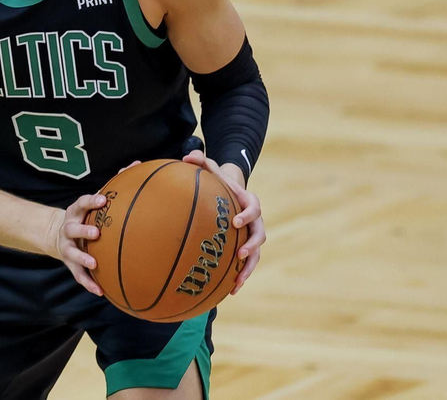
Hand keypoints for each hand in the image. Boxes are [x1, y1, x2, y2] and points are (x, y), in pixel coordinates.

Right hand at [45, 193, 106, 295]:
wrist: (57, 235)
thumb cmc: (83, 217)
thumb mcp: (89, 205)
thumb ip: (106, 193)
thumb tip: (130, 169)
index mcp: (75, 212)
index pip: (81, 203)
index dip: (91, 201)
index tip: (103, 200)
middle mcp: (68, 229)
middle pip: (72, 229)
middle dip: (83, 231)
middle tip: (96, 233)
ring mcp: (67, 247)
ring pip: (72, 253)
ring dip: (82, 258)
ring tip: (94, 263)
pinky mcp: (69, 263)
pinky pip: (78, 274)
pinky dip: (88, 283)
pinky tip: (100, 291)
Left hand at [182, 150, 264, 294]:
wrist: (233, 191)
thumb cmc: (220, 181)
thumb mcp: (213, 169)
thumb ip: (202, 162)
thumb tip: (187, 155)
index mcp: (249, 202)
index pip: (254, 208)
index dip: (247, 215)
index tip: (236, 222)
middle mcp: (255, 221)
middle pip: (260, 235)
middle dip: (251, 246)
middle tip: (241, 255)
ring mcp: (252, 236)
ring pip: (256, 255)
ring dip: (248, 269)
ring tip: (237, 282)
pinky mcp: (246, 248)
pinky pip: (247, 264)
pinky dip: (240, 277)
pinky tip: (230, 291)